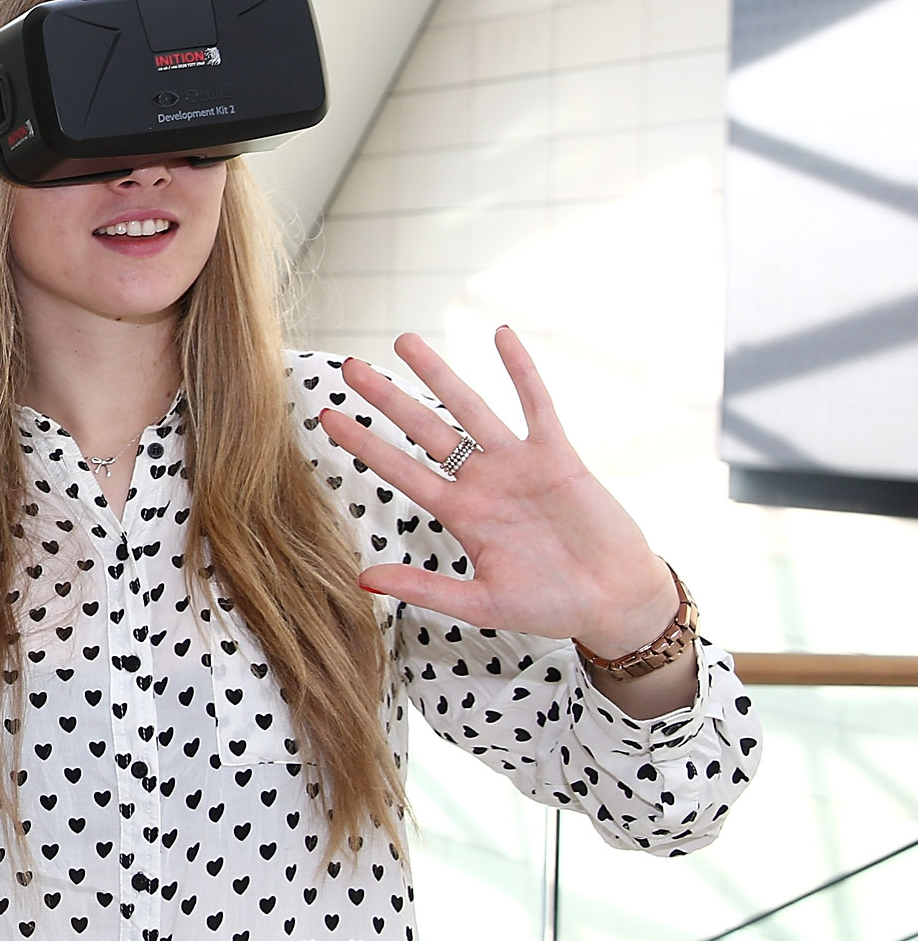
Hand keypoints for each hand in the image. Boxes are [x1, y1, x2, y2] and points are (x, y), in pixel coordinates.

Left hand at [321, 330, 680, 656]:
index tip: (326, 417)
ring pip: (470, 408)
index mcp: (460, 514)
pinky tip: (501, 335)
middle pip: (424, 430)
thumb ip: (424, 587)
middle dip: (387, 399)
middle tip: (348, 366)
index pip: (400, 470)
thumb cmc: (550, 605)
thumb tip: (361, 580)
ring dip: (439, 375)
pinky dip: (521, 370)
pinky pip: (537, 404)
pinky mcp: (559, 456)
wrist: (614, 602)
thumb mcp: (480, 604)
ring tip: (404, 340)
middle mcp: (482, 482)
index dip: (363, 444)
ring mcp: (518, 465)